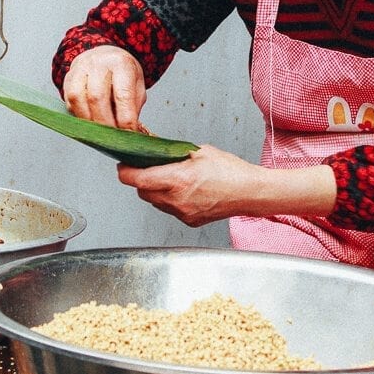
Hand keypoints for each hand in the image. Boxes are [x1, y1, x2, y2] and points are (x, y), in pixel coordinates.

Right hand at [62, 45, 146, 129]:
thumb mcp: (137, 84)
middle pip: (97, 97)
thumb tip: (128, 130)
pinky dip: (79, 116)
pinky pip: (69, 101)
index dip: (125, 118)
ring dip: (88, 121)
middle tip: (112, 137)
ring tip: (99, 132)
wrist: (105, 55)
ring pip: (78, 99)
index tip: (129, 133)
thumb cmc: (123, 73)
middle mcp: (98, 63)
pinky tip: (89, 122)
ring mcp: (80, 69)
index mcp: (121, 63)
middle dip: (105, 123)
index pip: (122, 94)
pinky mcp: (68, 78)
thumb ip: (133, 106)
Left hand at [117, 145, 336, 226]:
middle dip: (141, 180)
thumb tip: (158, 152)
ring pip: (155, 202)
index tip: (123, 165)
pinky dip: (170, 200)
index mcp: (177, 180)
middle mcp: (176, 200)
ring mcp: (183, 213)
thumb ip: (175, 153)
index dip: (125, 172)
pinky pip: (170, 210)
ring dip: (155, 191)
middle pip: (142, 193)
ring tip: (170, 178)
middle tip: (147, 167)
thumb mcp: (200, 152)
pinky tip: (184, 190)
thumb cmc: (230, 171)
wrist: (250, 192)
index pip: (137, 180)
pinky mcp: (190, 221)